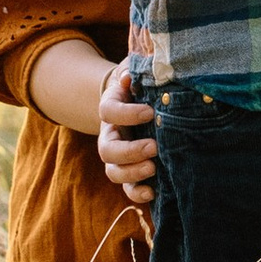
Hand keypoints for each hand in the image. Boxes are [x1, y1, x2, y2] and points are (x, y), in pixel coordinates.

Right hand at [96, 60, 156, 215]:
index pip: (108, 111)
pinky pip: (128, 187)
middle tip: (154, 147)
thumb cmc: (143, 80)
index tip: (150, 112)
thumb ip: (137, 69)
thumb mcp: (139, 68)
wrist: (141, 96)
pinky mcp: (132, 169)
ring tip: (154, 169)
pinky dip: (137, 193)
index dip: (126, 114)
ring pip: (114, 172)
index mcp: (111, 105)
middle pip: (107, 149)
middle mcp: (110, 132)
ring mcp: (119, 154)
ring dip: (132, 174)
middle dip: (129, 151)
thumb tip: (130, 77)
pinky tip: (153, 192)